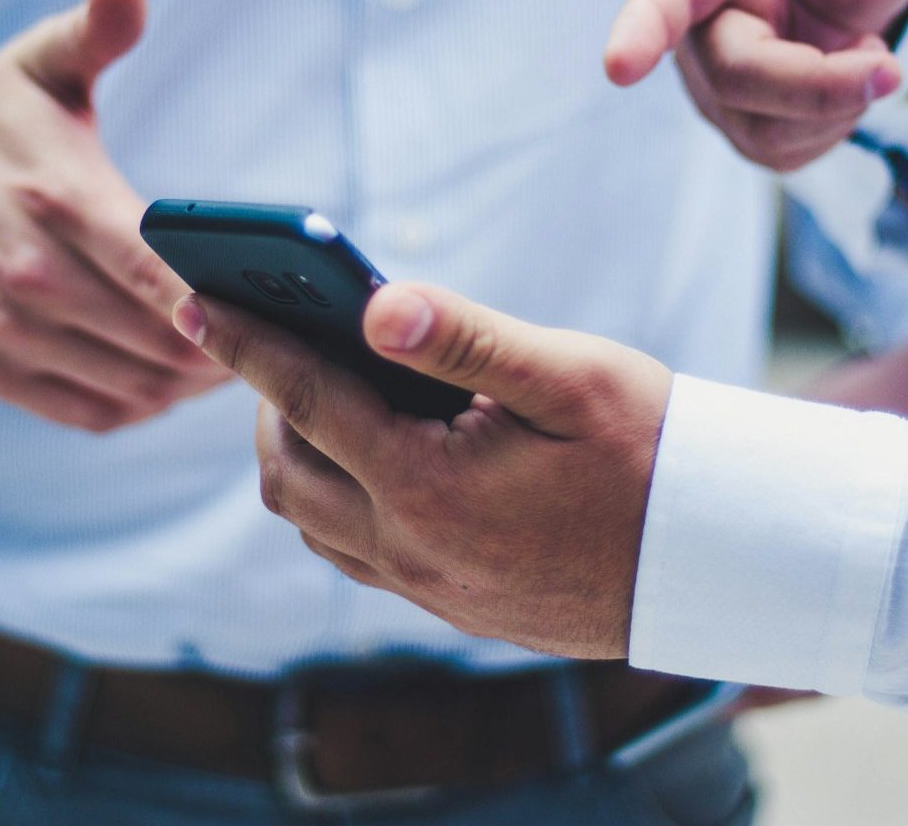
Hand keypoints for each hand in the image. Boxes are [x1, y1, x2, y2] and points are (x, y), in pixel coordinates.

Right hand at [0, 0, 228, 431]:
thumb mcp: (40, 63)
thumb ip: (95, 30)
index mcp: (57, 198)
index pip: (154, 271)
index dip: (217, 304)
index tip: (271, 311)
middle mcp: (29, 274)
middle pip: (155, 341)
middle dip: (224, 348)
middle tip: (276, 341)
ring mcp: (6, 328)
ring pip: (130, 385)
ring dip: (189, 385)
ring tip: (236, 362)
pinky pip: (89, 412)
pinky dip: (141, 406)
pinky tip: (171, 383)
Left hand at [173, 283, 672, 658]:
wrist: (716, 558)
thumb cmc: (652, 451)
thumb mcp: (568, 376)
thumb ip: (465, 336)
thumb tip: (374, 303)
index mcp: (429, 486)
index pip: (305, 400)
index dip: (244, 344)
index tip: (192, 301)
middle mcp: (411, 549)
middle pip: (287, 472)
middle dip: (263, 401)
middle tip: (274, 340)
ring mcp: (427, 588)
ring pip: (312, 521)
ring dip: (295, 453)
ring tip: (316, 391)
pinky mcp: (449, 605)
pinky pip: (353, 551)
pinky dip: (334, 496)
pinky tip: (368, 454)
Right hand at [604, 0, 907, 171]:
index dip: (642, 29)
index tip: (620, 67)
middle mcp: (696, 28)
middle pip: (736, 78)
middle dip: (820, 86)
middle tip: (890, 69)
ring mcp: (711, 86)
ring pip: (765, 130)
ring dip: (839, 104)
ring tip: (864, 50)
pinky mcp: (740, 129)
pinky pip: (786, 153)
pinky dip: (837, 124)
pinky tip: (843, 82)